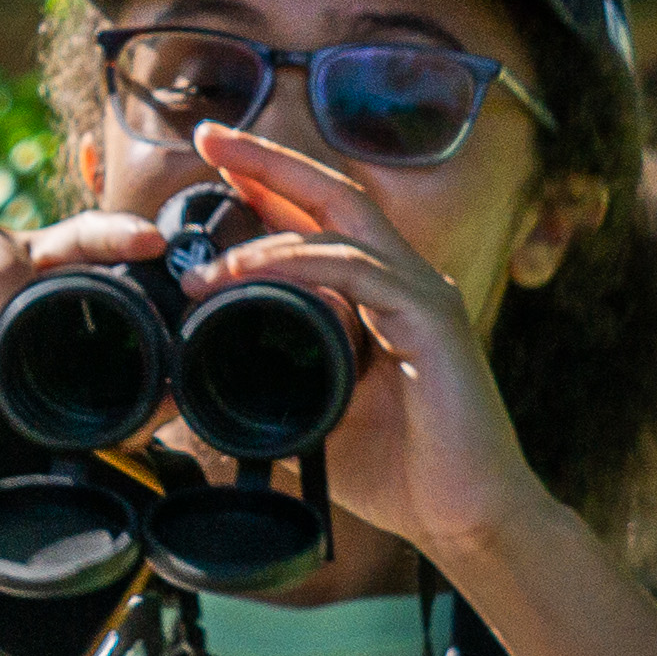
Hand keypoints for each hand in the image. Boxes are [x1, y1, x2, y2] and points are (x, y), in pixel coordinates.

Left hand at [173, 122, 559, 562]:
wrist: (467, 520)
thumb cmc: (401, 473)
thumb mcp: (312, 423)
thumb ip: (263, 398)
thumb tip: (190, 400)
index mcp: (381, 294)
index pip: (320, 219)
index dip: (270, 184)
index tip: (214, 162)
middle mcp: (405, 279)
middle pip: (334, 192)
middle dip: (268, 160)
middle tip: (209, 135)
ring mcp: (422, 294)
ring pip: (342, 224)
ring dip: (267, 228)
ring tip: (206, 259)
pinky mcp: (432, 320)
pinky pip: (358, 273)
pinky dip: (301, 266)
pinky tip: (255, 273)